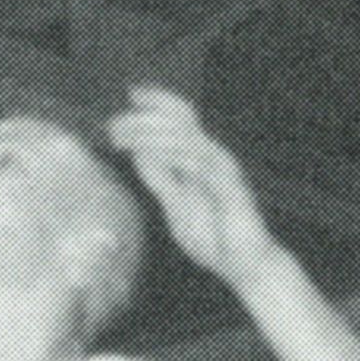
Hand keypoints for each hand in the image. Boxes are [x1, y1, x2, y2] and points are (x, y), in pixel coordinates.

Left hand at [105, 88, 273, 287]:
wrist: (245, 266)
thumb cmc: (214, 237)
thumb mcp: (176, 205)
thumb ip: (160, 180)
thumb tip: (139, 153)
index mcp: (199, 159)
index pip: (179, 120)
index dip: (157, 102)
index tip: (131, 93)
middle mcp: (212, 158)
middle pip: (182, 122)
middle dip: (144, 119)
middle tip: (114, 124)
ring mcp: (223, 171)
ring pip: (189, 140)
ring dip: (153, 136)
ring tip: (125, 139)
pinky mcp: (232, 188)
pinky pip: (205, 165)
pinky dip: (179, 156)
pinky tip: (157, 154)